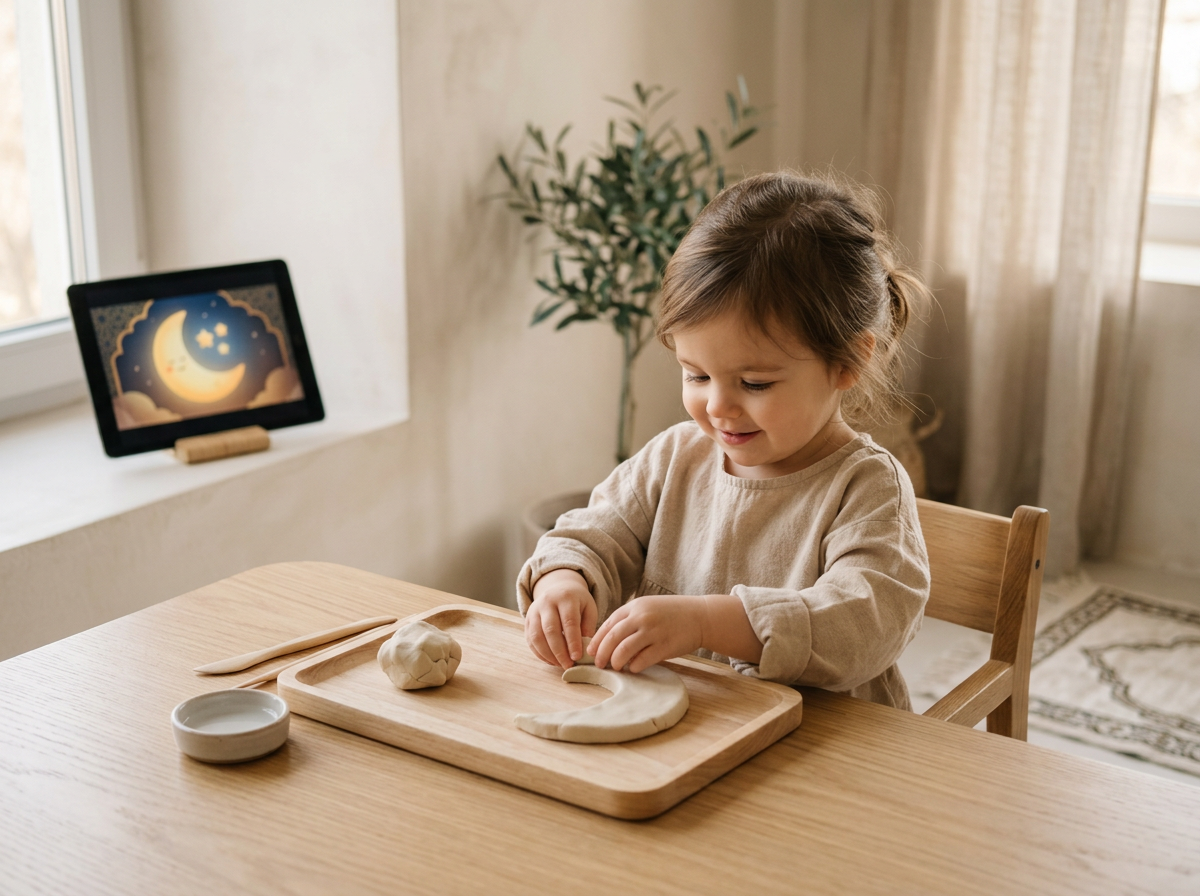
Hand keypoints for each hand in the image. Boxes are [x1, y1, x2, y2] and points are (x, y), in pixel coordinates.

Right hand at [525, 569, 597, 668]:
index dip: (573, 641)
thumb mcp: (588, 608)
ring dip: (548, 655)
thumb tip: (585, 649)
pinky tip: (551, 661)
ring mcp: (534, 611)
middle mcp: (547, 602)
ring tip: (560, 664)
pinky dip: (540, 654)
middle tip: (568, 665)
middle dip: (559, 651)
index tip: (577, 657)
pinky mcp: (527, 620)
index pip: (569, 621)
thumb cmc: (577, 602)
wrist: (559, 588)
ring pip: (537, 636)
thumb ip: (588, 627)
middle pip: (550, 630)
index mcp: (566, 598)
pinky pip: (530, 640)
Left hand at [587, 594, 705, 673]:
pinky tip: (633, 668)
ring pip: (624, 650)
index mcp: (635, 606)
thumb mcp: (648, 607)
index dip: (597, 640)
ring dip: (616, 662)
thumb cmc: (672, 614)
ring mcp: (653, 631)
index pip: (608, 624)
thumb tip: (607, 639)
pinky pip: (642, 660)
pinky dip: (634, 667)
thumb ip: (630, 618)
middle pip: (612, 638)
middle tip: (599, 664)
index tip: (591, 652)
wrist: (700, 616)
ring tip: (616, 667)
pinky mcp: (664, 646)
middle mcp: (642, 617)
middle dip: (602, 654)